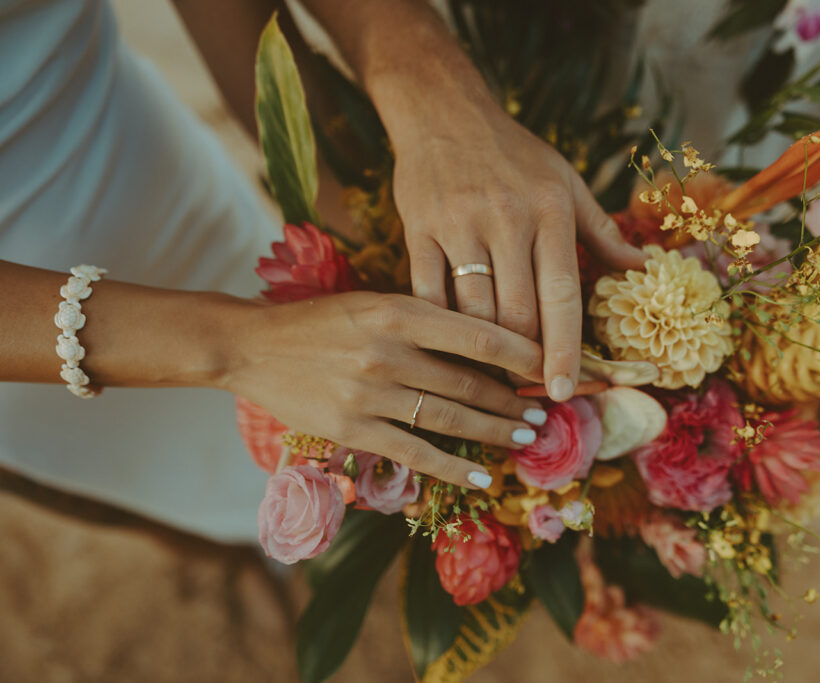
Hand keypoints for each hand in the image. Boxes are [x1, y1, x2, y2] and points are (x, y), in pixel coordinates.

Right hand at [223, 292, 547, 487]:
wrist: (252, 346)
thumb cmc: (320, 321)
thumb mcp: (374, 302)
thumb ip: (425, 319)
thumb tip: (488, 344)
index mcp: (398, 310)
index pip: (478, 336)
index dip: (524, 356)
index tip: (552, 368)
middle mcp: (388, 351)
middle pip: (470, 382)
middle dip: (516, 400)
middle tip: (546, 411)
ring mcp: (369, 393)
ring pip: (450, 417)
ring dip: (495, 431)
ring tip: (527, 438)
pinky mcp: (353, 428)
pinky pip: (416, 453)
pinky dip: (454, 467)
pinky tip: (484, 477)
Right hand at [391, 102, 645, 400]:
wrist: (443, 111)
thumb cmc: (513, 153)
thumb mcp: (566, 181)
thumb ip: (601, 229)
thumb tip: (642, 266)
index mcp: (550, 211)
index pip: (562, 295)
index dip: (565, 349)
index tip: (566, 389)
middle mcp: (507, 219)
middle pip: (517, 313)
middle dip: (523, 361)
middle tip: (527, 389)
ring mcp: (459, 224)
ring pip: (472, 310)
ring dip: (482, 350)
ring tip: (492, 374)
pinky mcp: (418, 228)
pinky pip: (428, 292)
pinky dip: (440, 325)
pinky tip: (449, 343)